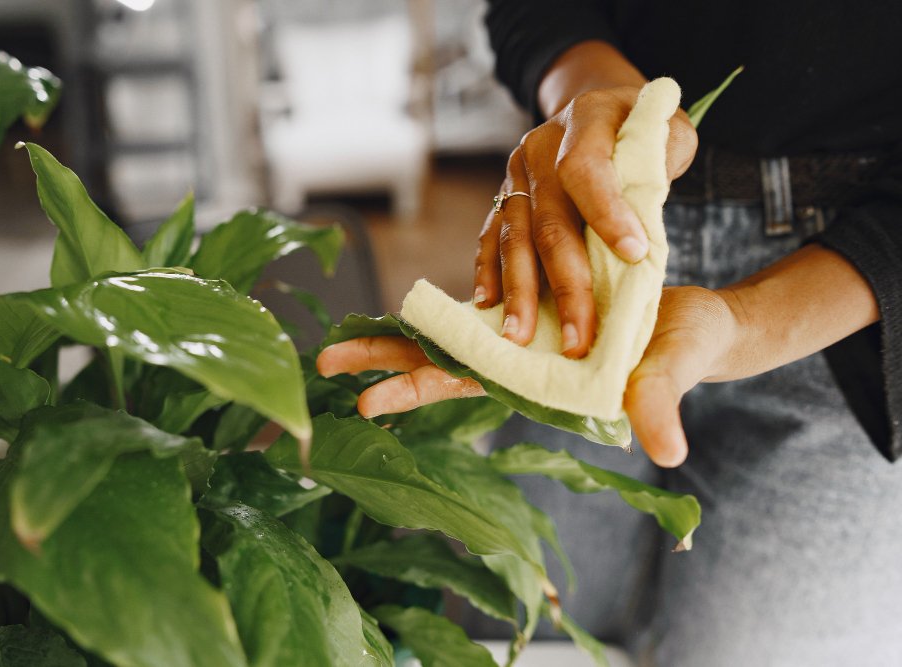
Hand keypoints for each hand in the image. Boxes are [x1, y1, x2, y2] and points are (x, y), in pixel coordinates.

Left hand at [316, 286, 739, 467]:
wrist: (694, 321)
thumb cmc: (685, 346)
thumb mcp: (670, 369)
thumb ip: (658, 402)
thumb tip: (667, 451)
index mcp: (537, 375)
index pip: (464, 383)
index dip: (416, 389)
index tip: (364, 402)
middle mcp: (518, 356)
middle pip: (439, 359)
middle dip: (384, 358)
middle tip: (324, 359)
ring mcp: (523, 330)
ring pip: (449, 329)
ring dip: (401, 329)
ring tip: (346, 331)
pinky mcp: (535, 303)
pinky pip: (480, 302)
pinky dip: (444, 305)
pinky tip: (411, 305)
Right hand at [476, 86, 696, 355]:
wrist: (595, 106)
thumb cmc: (640, 128)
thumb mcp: (669, 128)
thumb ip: (665, 160)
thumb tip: (644, 221)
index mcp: (584, 120)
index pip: (586, 169)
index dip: (607, 212)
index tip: (635, 255)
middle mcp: (540, 147)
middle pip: (548, 220)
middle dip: (566, 284)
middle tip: (578, 338)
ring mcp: (515, 174)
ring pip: (514, 238)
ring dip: (519, 292)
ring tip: (521, 337)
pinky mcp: (502, 197)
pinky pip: (490, 239)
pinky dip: (489, 274)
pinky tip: (489, 306)